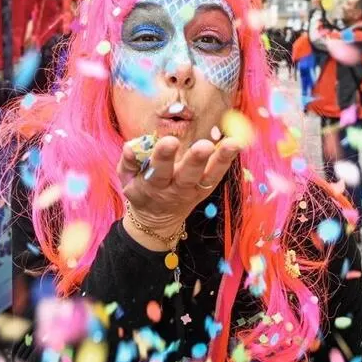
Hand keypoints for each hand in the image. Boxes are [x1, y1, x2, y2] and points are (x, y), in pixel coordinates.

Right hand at [117, 136, 240, 248]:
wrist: (155, 219)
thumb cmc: (140, 189)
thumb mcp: (126, 179)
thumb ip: (128, 163)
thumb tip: (129, 147)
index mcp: (152, 186)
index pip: (158, 172)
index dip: (163, 157)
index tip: (170, 141)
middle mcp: (175, 190)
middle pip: (187, 176)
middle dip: (195, 160)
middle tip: (204, 145)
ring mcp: (193, 191)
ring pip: (208, 177)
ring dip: (221, 160)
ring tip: (233, 144)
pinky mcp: (205, 189)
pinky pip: (217, 176)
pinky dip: (226, 161)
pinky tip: (235, 145)